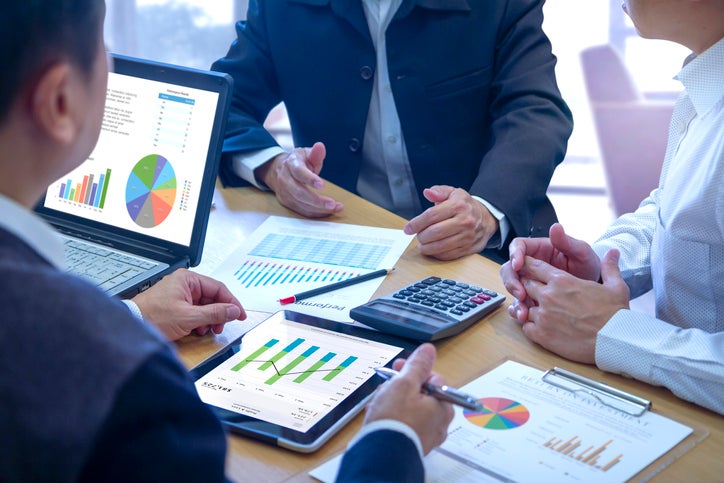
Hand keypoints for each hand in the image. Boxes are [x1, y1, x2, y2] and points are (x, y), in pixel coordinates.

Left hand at [131, 269, 245, 340]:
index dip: (232, 302)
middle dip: (219, 314)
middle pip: (212, 298)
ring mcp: (179, 295)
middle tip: (222, 326)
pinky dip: (199, 322)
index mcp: (188, 279)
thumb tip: (233, 311)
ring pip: (205, 306)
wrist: (131, 326)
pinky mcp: (176, 306)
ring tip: (207, 330)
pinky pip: (195, 312)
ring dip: (209, 320)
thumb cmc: (152, 316)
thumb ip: (214, 313)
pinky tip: (197, 330)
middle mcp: (184, 284)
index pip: (219, 288)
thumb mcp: (188, 317)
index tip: (239, 314)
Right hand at [256, 141, 342, 216]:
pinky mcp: (286, 202)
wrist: (276, 170)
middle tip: (332, 203)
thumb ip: (315, 153)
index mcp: (291, 164)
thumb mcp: (306, 154)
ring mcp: (284, 192)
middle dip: (316, 200)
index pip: (299, 172)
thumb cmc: (296, 162)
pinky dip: (315, 213)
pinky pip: (301, 211)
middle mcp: (285, 179)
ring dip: (318, 209)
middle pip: (299, 192)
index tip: (322, 185)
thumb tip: (320, 146)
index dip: (310, 179)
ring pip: (300, 204)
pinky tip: (327, 211)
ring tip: (335, 207)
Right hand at [363, 343, 453, 454]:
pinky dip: (392, 416)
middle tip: (387, 383)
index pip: (434, 379)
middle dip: (402, 386)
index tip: (400, 367)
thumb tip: (428, 351)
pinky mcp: (411, 444)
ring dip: (395, 400)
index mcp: (443, 406)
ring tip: (379, 399)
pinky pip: (404, 424)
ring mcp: (425, 435)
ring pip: (411, 409)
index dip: (415, 371)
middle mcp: (439, 423)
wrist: (380, 453)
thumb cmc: (395, 419)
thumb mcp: (404, 383)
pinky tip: (378, 413)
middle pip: (422, 395)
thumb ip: (417, 365)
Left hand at [403, 185, 496, 260]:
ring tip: (423, 243)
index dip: (416, 223)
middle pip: (434, 232)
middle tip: (418, 235)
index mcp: (458, 205)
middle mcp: (465, 221)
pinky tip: (433, 248)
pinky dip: (436, 254)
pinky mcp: (468, 248)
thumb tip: (428, 193)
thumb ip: (439, 191)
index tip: (408, 228)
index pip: (431, 216)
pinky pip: (447, 255)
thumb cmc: (465, 205)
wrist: (486, 218)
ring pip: (440, 246)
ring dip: (426, 247)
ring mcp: (467, 236)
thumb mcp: (453, 193)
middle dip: (421, 236)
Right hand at [500, 223, 600, 321]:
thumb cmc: (588, 267)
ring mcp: (529, 282)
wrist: (595, 292)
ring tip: (524, 311)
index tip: (518, 264)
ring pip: (512, 286)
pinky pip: (519, 302)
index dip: (514, 254)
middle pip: (509, 268)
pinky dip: (518, 309)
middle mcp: (530, 265)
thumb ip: (567, 242)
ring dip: (515, 298)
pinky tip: (523, 316)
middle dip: (511, 281)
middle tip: (520, 292)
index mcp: (539, 249)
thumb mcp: (581, 253)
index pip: (518, 246)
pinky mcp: (530, 297)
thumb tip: (555, 227)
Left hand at [514, 250, 629, 362]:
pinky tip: (541, 327)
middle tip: (536, 292)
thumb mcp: (615, 286)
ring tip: (541, 312)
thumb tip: (613, 252)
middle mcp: (548, 296)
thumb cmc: (615, 314)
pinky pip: (525, 327)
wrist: (615, 340)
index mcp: (562, 281)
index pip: (534, 267)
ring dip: (530, 308)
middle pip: (525, 285)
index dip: (529, 267)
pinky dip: (530, 326)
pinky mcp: (542, 335)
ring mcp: (543, 316)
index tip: (529, 269)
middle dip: (529, 287)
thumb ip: (609, 267)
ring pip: (524, 307)